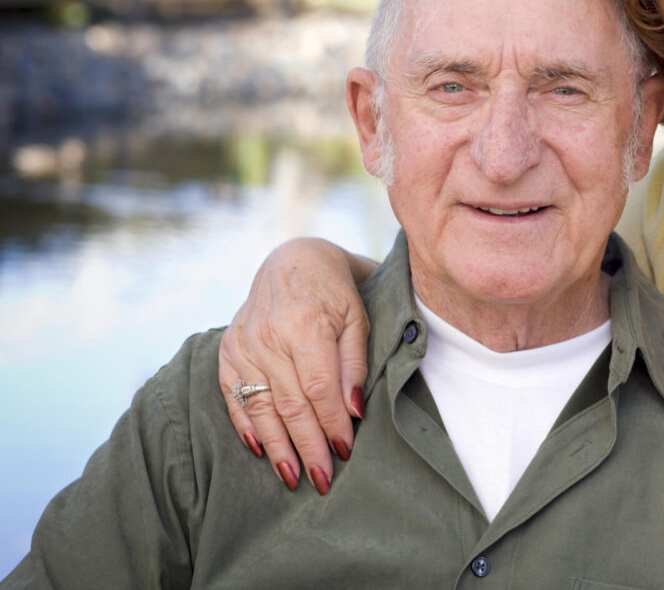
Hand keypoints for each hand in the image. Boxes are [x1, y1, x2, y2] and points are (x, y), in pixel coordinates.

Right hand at [218, 238, 373, 493]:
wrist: (293, 262)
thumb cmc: (335, 293)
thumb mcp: (357, 319)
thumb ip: (354, 365)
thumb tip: (354, 412)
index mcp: (305, 324)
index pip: (319, 387)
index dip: (332, 423)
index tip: (345, 451)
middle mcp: (268, 336)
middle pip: (290, 403)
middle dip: (307, 446)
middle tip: (322, 480)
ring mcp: (243, 344)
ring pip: (261, 406)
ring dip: (277, 446)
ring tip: (292, 477)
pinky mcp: (228, 350)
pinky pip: (233, 395)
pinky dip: (247, 425)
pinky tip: (261, 451)